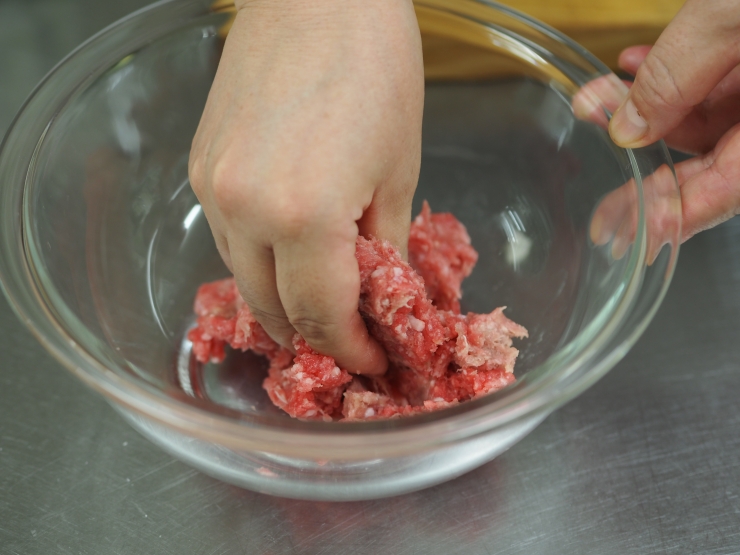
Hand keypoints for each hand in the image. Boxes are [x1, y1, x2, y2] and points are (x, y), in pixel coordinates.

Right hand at [188, 0, 423, 374]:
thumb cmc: (376, 69)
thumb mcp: (398, 171)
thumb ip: (383, 249)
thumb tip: (379, 298)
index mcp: (303, 217)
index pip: (321, 316)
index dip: (351, 349)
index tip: (374, 359)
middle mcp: (243, 211)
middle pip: (273, 311)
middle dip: (315, 338)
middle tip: (350, 341)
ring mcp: (213, 188)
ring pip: (244, 281)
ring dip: (284, 304)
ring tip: (323, 306)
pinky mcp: (201, 168)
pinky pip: (228, 240)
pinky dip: (261, 264)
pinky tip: (290, 257)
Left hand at [608, 0, 739, 240]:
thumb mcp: (736, 14)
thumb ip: (680, 72)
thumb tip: (628, 128)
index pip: (725, 189)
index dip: (671, 216)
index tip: (624, 233)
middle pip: (715, 158)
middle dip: (647, 157)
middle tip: (594, 171)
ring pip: (713, 115)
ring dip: (651, 106)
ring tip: (599, 97)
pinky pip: (725, 78)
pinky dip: (680, 70)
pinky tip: (634, 62)